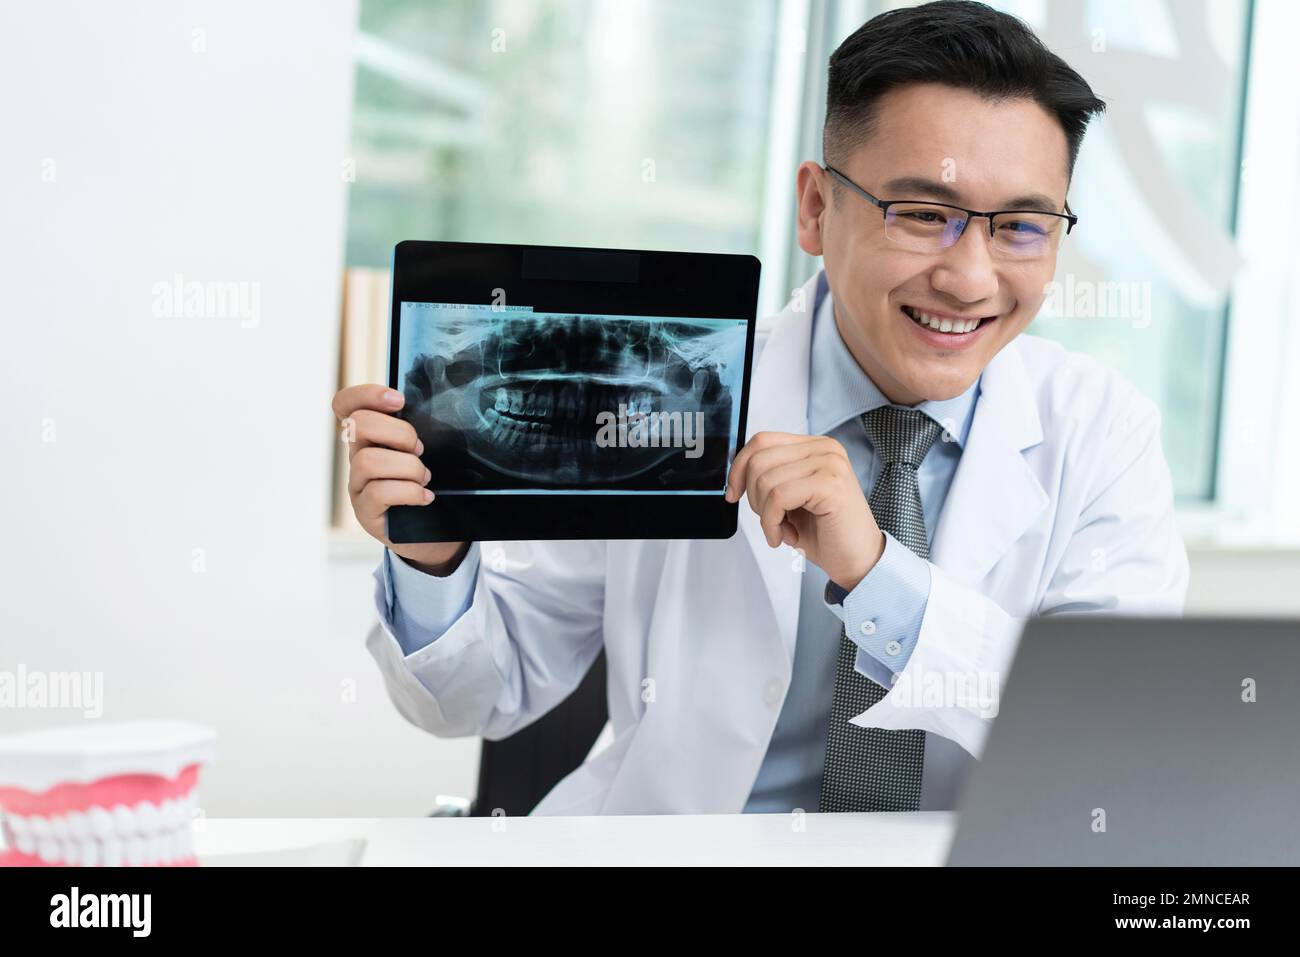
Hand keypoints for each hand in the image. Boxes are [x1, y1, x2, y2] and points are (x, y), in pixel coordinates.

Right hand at [331, 384, 469, 575]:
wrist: (434, 532)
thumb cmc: (429, 486)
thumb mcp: (424, 453)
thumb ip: (416, 432)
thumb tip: (431, 411)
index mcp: (370, 437)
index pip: (345, 405)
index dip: (365, 394)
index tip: (399, 400)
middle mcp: (357, 457)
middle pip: (358, 424)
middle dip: (398, 432)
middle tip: (419, 449)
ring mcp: (357, 485)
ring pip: (368, 460)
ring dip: (407, 467)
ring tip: (425, 478)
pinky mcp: (365, 512)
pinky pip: (379, 492)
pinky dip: (409, 492)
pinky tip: (425, 497)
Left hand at [725, 431, 884, 590]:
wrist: (858, 561)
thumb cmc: (825, 533)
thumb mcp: (790, 499)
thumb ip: (770, 478)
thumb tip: (735, 475)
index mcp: (814, 447)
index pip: (761, 441)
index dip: (739, 468)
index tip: (733, 494)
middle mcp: (825, 449)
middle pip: (759, 459)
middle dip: (753, 497)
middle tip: (771, 521)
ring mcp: (830, 464)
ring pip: (766, 480)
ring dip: (765, 515)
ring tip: (783, 531)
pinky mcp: (830, 484)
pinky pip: (778, 497)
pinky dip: (772, 523)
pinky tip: (786, 537)